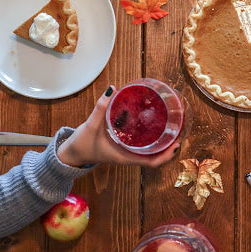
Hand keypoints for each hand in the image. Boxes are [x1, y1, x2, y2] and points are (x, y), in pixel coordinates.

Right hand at [57, 86, 178, 167]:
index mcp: (125, 157)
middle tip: (179, 131)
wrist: (72, 153)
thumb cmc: (82, 143)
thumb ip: (101, 108)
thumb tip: (111, 89)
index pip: (152, 162)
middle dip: (169, 148)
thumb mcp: (91, 125)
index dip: (166, 156)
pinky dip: (151, 140)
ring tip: (172, 128)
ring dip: (162, 144)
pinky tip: (154, 126)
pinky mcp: (124, 148)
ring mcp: (127, 153)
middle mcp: (129, 157)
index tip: (176, 144)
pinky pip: (142, 146)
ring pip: (150, 152)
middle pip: (156, 157)